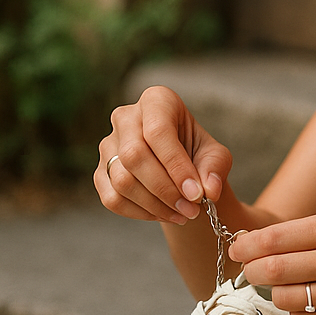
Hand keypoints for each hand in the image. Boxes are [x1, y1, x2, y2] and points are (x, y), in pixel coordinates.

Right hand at [95, 86, 232, 225]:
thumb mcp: (215, 156)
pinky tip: (163, 213)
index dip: (177, 166)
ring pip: (122, 180)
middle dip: (165, 189)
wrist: (181, 170)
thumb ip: (214, 169)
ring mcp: (108, 145)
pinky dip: (139, 212)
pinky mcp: (100, 172)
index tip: (196, 193)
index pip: (158, 131)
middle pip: (134, 156)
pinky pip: (112, 198)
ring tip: (183, 213)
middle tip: (191, 209)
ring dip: (155, 204)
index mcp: (157, 101)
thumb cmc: (198, 154)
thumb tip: (209, 190)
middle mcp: (126, 118)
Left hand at [229, 211, 315, 314]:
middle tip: (251, 271)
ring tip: (295, 287)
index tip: (236, 249)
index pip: (276, 237)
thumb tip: (257, 245)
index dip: (247, 245)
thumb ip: (310, 234)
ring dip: (280, 293)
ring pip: (285, 298)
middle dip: (253, 271)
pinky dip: (301, 314)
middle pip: (272, 270)